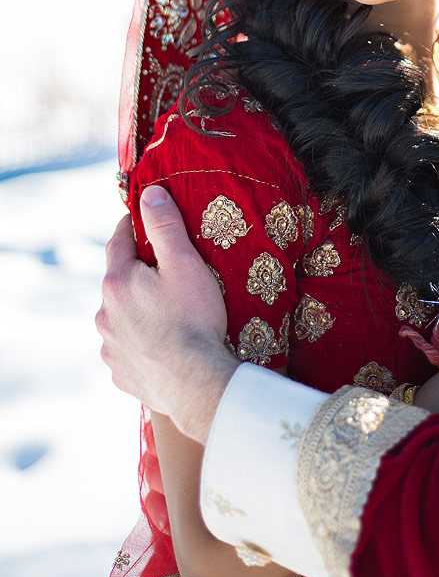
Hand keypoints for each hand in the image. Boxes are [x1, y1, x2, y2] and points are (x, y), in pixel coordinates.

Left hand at [96, 186, 236, 442]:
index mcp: (118, 282)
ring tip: (166, 314)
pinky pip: (127, 349)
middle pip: (118, 282)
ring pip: (120, 317)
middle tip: (164, 271)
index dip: (131, 226)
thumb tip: (149, 194)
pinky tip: (161, 347)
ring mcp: (110, 346)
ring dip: (136, 310)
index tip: (142, 219)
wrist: (195, 382)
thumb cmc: (194, 320)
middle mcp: (104, 313)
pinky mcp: (120, 372)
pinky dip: (139, 343)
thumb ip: (165, 226)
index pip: (118, 241)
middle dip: (137, 273)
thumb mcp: (184, 264)